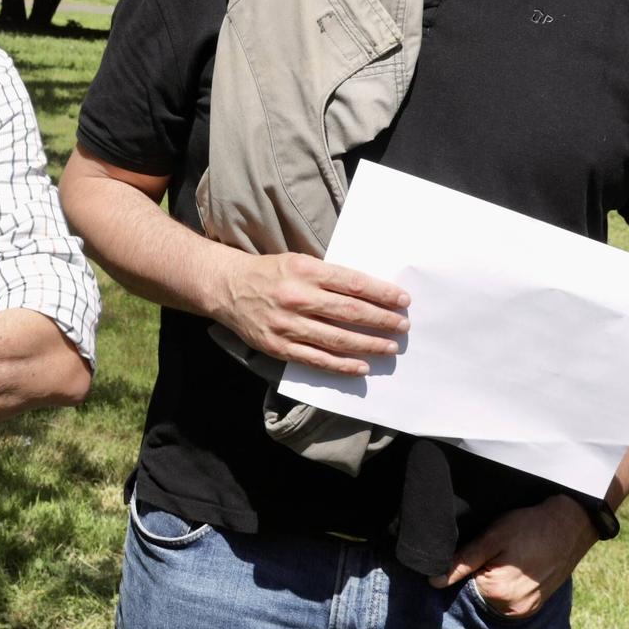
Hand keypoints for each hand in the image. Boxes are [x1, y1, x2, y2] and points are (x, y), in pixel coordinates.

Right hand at [210, 251, 407, 375]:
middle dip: (382, 320)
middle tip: (402, 326)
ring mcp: (288, 324)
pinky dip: (342, 365)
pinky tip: (362, 367)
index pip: (353, 284)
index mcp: (305, 271)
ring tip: (390, 347)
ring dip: (369, 345)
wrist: (226, 287)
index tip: (403, 301)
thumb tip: (368, 292)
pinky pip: (317, 359)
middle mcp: (297, 297)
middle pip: (351, 312)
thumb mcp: (298, 261)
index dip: (381, 294)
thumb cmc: (268, 273)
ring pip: (338, 339)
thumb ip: (328, 276)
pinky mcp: (279, 346)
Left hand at [431, 495, 598, 616]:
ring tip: (509, 558)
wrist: (571, 526)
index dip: (464, 566)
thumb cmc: (530, 527)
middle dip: (479, 573)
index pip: (460, 585)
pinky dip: (507, 585)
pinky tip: (516, 566)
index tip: (480, 550)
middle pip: (478, 592)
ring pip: (493, 596)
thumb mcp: (492, 538)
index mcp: (497, 592)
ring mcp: (526, 609)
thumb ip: (462, 561)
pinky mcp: (535, 605)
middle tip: (497, 552)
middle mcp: (512, 608)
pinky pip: (509, 598)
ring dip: (493, 580)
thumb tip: (434, 582)